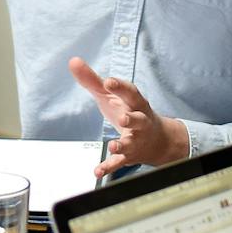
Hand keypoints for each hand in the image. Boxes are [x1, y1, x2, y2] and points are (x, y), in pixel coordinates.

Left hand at [70, 59, 187, 175]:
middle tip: (124, 119)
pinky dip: (109, 167)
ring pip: (132, 143)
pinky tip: (98, 171)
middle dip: (132, 119)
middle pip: (139, 119)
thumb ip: (92, 80)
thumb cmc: (130, 112)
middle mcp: (140, 121)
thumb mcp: (110, 95)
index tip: (109, 82)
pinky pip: (120, 162)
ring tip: (114, 145)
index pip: (130, 93)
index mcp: (135, 103)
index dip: (120, 87)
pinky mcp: (130, 156)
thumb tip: (73, 61)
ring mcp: (136, 139)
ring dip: (122, 144)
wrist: (158, 141)